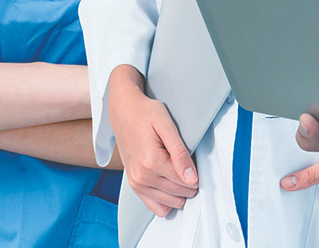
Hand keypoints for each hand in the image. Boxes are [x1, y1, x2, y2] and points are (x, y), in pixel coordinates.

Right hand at [108, 71, 198, 216]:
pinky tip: (170, 186)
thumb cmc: (145, 114)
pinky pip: (155, 206)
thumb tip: (191, 178)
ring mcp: (135, 182)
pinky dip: (166, 201)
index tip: (193, 162)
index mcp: (151, 161)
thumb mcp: (167, 126)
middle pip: (179, 194)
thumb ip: (180, 153)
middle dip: (189, 184)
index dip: (196, 175)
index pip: (186, 183)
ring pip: (169, 203)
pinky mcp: (133, 185)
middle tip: (187, 166)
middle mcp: (141, 176)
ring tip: (178, 173)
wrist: (123, 111)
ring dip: (179, 193)